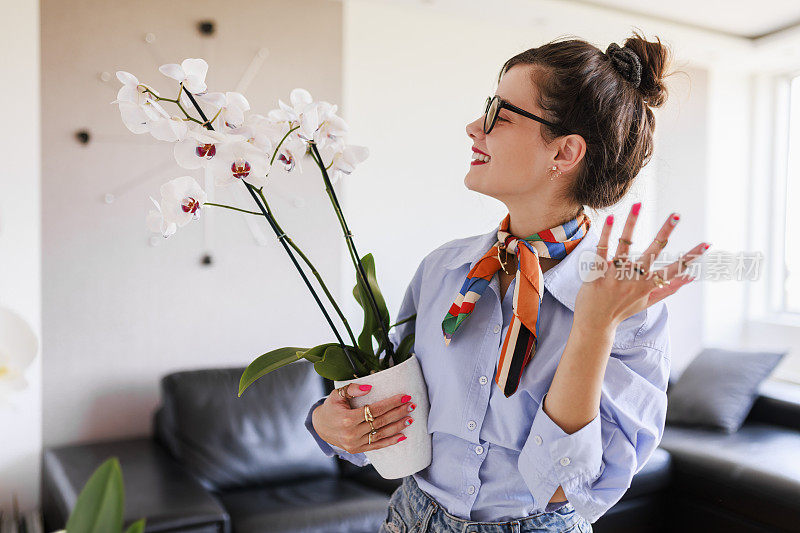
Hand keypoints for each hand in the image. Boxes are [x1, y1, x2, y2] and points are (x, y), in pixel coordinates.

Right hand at [312, 383, 415, 452]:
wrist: (320, 427)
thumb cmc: (331, 407)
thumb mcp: (337, 394)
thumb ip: (352, 389)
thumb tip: (370, 388)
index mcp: (348, 418)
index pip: (375, 409)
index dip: (391, 403)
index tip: (404, 396)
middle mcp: (352, 433)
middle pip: (381, 421)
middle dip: (398, 413)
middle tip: (411, 405)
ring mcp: (355, 443)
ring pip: (381, 434)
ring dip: (398, 426)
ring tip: (410, 419)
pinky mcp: (357, 449)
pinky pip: (377, 446)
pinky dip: (391, 441)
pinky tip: (403, 436)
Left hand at [574, 203, 709, 331]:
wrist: (595, 324)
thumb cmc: (622, 310)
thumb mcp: (648, 301)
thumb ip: (669, 288)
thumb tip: (691, 278)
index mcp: (648, 285)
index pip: (674, 269)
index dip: (691, 257)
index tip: (707, 244)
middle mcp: (634, 279)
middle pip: (653, 252)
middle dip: (665, 233)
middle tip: (677, 215)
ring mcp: (615, 276)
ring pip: (625, 246)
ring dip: (632, 224)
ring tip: (638, 205)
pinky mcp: (598, 273)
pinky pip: (602, 251)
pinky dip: (606, 234)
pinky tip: (611, 218)